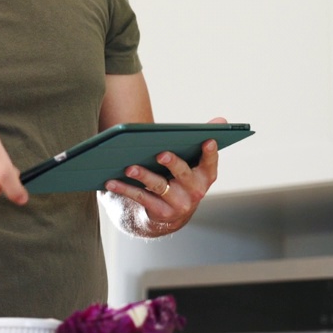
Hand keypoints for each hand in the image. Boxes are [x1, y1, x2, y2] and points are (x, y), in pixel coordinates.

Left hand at [104, 116, 224, 227]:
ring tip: (129, 167)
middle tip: (160, 153)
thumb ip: (202, 142)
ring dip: (143, 175)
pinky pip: (141, 198)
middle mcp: (195, 190)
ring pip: (159, 186)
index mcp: (206, 175)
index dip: (211, 152)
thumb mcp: (194, 162)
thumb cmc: (182, 177)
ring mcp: (178, 203)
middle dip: (172, 163)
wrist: (171, 213)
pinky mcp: (160, 212)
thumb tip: (221, 119)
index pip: (210, 162)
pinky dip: (125, 189)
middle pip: (183, 173)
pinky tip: (111, 181)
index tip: (208, 140)